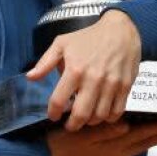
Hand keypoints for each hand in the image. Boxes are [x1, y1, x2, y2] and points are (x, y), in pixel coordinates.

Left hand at [26, 10, 141, 130]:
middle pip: (81, 114)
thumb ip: (45, 62)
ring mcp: (111, 84)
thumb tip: (30, 77)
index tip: (53, 116)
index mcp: (74, 69)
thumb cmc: (88, 37)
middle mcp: (93, 79)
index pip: (59, 100)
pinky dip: (108, 118)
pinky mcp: (126, 86)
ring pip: (99, 116)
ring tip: (85, 118)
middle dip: (72, 125)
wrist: (120, 30)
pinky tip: (102, 114)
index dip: (53, 113)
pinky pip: (116, 112)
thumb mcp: (62, 43)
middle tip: (69, 125)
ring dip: (90, 122)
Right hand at [47, 120, 156, 155]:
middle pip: (143, 143)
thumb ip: (104, 131)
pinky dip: (139, 143)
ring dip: (153, 139)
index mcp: (111, 148)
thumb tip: (126, 125)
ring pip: (137, 148)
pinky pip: (127, 150)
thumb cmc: (59, 144)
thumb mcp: (80, 135)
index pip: (141, 136)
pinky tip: (141, 139)